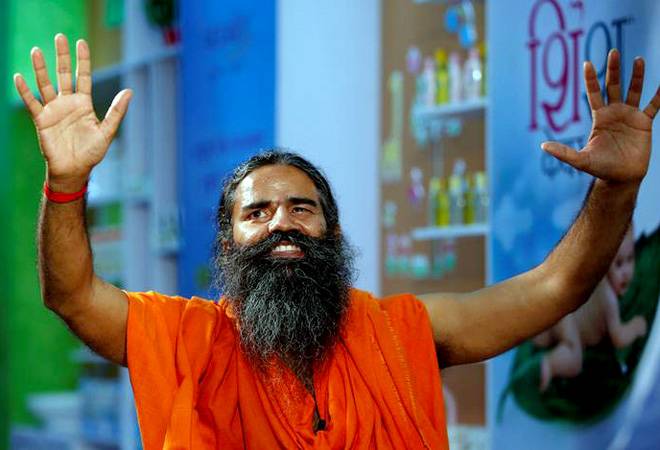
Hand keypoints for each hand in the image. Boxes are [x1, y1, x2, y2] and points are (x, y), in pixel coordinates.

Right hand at [13, 34, 131, 191]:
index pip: (83, 76)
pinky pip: (31, 103)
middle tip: (60, 36)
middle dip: (62, 57)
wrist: (74, 170)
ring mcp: (53, 110)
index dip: (82, 60)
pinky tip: (19, 77)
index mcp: (83, 104)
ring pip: (45, 84)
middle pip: (63, 74)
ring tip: (37, 50)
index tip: (81, 42)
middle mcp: (67, 103)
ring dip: (41, 68)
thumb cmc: (91, 152)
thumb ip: (117, 111)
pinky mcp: (41, 120)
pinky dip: (25, 91)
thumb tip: (130, 91)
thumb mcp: (107, 131)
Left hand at [542, 49, 658, 184]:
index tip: (586, 62)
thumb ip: (563, 152)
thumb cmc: (600, 168)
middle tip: (613, 51)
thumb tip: (543, 146)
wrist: (621, 178)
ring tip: (638, 59)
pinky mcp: (644, 123)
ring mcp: (630, 116)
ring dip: (637, 76)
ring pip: (634, 91)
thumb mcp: (580, 160)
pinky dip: (659, 96)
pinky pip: (653, 106)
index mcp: (599, 118)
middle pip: (613, 86)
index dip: (591, 79)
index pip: (594, 93)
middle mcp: (614, 113)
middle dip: (613, 69)